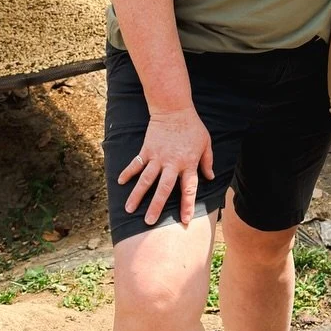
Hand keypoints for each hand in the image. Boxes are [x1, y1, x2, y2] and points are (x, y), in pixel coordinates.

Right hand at [118, 106, 213, 224]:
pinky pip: (136, 164)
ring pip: (145, 180)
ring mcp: (157, 157)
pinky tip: (120, 182)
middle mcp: (171, 163)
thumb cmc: (192, 127)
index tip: (185, 220)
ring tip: (129, 209)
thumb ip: (207, 162)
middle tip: (149, 222)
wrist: (174, 109)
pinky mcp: (147, 150)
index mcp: (188, 164)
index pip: (188, 189)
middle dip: (156, 206)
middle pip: (163, 189)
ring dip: (137, 195)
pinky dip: (128, 172)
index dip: (187, 205)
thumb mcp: (205, 143)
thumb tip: (210, 178)